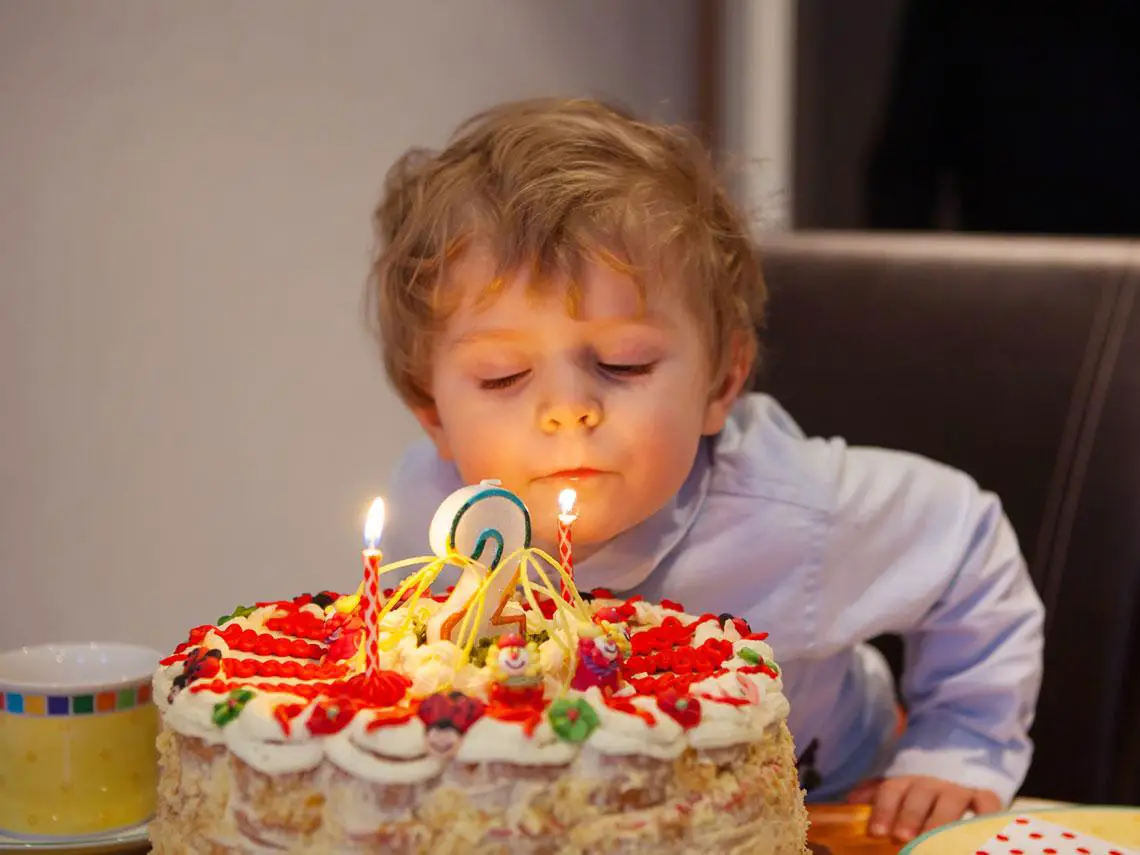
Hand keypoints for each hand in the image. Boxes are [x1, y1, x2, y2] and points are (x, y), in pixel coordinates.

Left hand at [846, 775, 1001, 841]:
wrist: (959, 762)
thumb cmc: (922, 789)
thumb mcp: (898, 788)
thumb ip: (876, 794)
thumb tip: (849, 803)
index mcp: (907, 781)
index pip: (891, 790)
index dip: (883, 809)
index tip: (877, 832)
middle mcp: (932, 783)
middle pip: (919, 795)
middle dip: (910, 816)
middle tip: (902, 837)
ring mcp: (959, 788)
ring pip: (951, 801)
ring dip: (940, 820)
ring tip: (934, 841)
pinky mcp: (985, 795)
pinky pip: (986, 804)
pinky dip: (984, 816)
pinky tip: (976, 832)